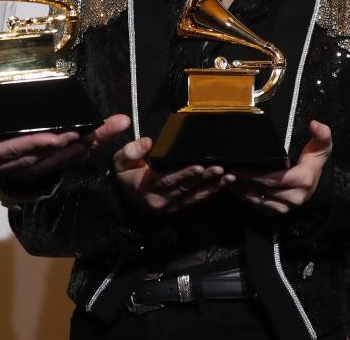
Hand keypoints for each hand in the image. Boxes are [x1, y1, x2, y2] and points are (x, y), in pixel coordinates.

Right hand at [0, 114, 131, 182]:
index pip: (16, 151)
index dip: (42, 144)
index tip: (66, 135)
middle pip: (39, 157)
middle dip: (72, 145)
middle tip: (102, 131)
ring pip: (42, 161)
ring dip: (72, 150)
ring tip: (100, 137)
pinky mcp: (0, 164)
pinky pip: (35, 162)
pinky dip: (58, 154)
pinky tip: (76, 147)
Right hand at [112, 137, 231, 213]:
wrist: (124, 200)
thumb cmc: (125, 177)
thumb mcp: (120, 163)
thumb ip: (131, 152)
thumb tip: (147, 142)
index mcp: (147, 186)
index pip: (169, 179)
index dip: (185, 173)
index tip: (200, 166)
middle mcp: (161, 199)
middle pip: (186, 187)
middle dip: (205, 178)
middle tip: (221, 168)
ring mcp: (171, 205)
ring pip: (195, 195)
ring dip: (213, 186)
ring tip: (229, 177)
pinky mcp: (179, 207)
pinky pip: (196, 200)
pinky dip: (211, 192)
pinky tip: (223, 184)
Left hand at [228, 120, 331, 214]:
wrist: (314, 181)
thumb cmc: (313, 161)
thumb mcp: (321, 146)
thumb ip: (322, 134)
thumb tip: (314, 124)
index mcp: (302, 181)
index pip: (273, 180)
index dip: (253, 175)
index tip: (237, 167)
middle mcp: (294, 198)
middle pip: (262, 191)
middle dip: (242, 182)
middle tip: (225, 171)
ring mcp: (284, 208)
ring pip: (256, 200)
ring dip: (239, 191)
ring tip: (225, 178)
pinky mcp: (276, 213)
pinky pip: (256, 206)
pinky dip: (243, 197)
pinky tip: (232, 187)